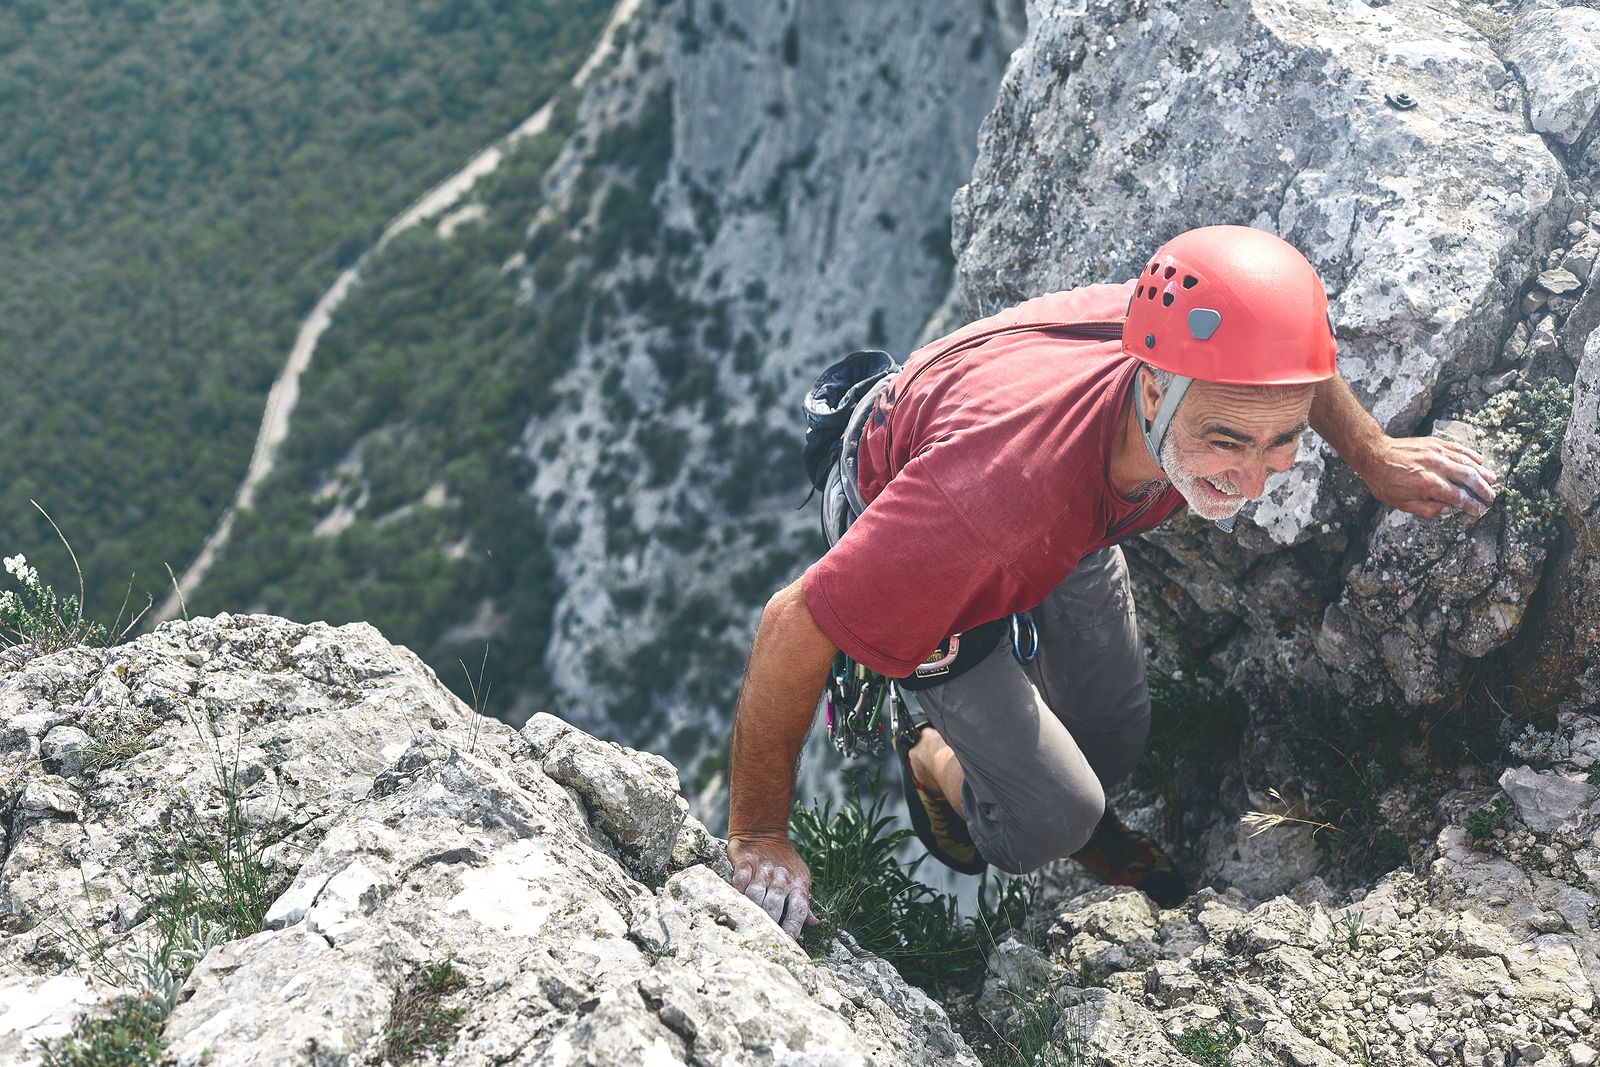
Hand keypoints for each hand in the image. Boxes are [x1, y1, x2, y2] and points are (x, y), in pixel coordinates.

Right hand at [727, 831, 815, 939]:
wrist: (763, 831)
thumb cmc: (784, 862)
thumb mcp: (799, 879)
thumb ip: (803, 902)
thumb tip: (814, 922)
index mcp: (797, 885)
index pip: (798, 909)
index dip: (793, 926)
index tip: (789, 942)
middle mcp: (781, 878)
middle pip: (774, 904)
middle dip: (769, 921)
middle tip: (763, 937)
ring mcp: (763, 869)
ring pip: (756, 894)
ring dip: (752, 908)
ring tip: (748, 923)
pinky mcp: (746, 861)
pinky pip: (740, 879)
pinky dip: (737, 891)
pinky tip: (735, 902)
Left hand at [1357, 435, 1498, 519]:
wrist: (1374, 454)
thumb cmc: (1384, 481)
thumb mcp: (1401, 503)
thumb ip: (1427, 509)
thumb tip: (1448, 510)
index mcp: (1428, 484)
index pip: (1458, 497)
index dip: (1471, 504)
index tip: (1479, 510)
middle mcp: (1436, 467)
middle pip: (1468, 479)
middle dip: (1482, 489)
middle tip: (1491, 497)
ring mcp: (1437, 453)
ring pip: (1466, 462)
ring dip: (1482, 472)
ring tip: (1492, 480)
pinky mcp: (1434, 443)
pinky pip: (1458, 448)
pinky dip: (1470, 455)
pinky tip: (1479, 461)